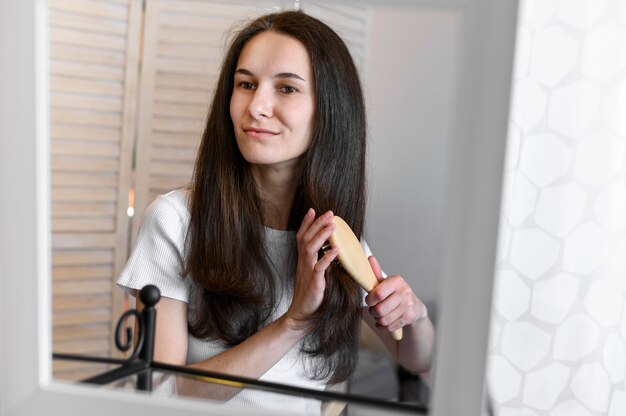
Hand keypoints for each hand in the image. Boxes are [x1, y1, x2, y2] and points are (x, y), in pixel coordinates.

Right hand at [286, 208, 338, 326]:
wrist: (302, 314)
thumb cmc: (309, 295)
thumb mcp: (312, 273)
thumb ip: (318, 260)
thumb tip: (330, 249)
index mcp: (303, 260)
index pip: (302, 237)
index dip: (306, 223)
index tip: (312, 210)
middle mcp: (303, 263)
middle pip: (307, 238)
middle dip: (317, 224)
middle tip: (329, 213)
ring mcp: (308, 271)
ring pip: (311, 249)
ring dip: (322, 236)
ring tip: (332, 226)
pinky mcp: (314, 282)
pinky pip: (320, 267)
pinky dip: (328, 258)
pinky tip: (335, 250)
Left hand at [365, 255, 427, 335]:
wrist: (415, 307)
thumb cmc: (396, 293)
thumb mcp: (386, 282)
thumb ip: (376, 272)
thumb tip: (369, 258)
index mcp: (397, 281)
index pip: (378, 294)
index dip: (370, 300)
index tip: (369, 300)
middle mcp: (404, 292)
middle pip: (379, 310)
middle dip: (372, 312)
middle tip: (373, 309)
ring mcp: (408, 305)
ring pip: (384, 320)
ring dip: (378, 319)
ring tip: (379, 315)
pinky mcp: (410, 317)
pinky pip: (389, 327)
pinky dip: (383, 326)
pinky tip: (384, 322)